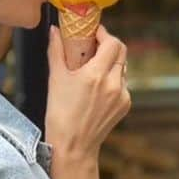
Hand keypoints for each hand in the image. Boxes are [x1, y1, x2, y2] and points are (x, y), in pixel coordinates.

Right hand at [44, 25, 130, 162]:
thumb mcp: (55, 79)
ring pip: (123, 67)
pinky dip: (113, 79)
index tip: (94, 33)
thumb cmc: (60, 114)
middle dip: (109, 45)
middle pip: (121, 52)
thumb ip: (56, 51)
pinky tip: (98, 86)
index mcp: (96, 75)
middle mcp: (114, 84)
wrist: (73, 147)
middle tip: (94, 45)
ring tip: (94, 67)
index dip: (104, 34)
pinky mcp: (125, 106)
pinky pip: (123, 84)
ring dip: (111, 62)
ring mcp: (122, 95)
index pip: (112, 43)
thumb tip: (54, 31)